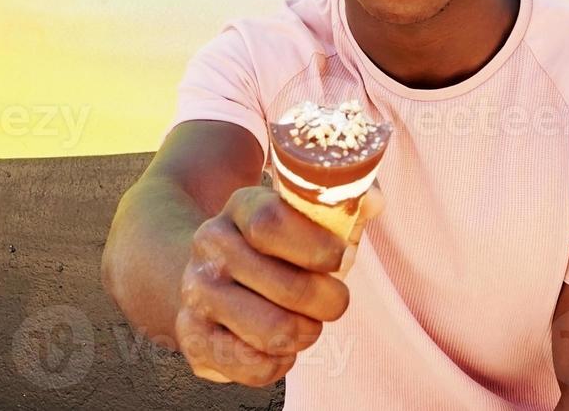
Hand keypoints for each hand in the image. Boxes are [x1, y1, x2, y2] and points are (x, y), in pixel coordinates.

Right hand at [175, 183, 383, 385]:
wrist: (209, 279)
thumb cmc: (276, 249)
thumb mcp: (304, 216)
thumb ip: (343, 203)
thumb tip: (374, 201)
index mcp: (241, 207)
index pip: (271, 224)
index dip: (315, 247)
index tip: (340, 257)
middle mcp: (210, 246)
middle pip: (287, 287)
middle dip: (328, 301)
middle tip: (333, 300)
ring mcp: (197, 293)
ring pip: (275, 331)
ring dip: (306, 333)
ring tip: (306, 323)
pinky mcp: (195, 339)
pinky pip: (256, 366)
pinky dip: (281, 362)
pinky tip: (279, 345)